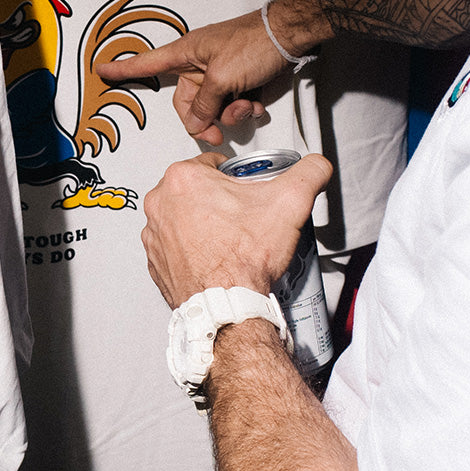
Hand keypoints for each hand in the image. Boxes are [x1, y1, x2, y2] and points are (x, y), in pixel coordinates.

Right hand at [97, 8, 288, 145]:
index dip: (123, 69)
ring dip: (228, 114)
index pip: (147, 64)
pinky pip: (231, 105)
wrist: (290, 37)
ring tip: (245, 106)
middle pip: (187, 103)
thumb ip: (204, 103)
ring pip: (212, 108)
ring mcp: (220, 74)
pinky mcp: (239, 82)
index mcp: (186, 54)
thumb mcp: (222, 78)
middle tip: (214, 136)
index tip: (101, 70)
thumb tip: (197, 121)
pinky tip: (255, 103)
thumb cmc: (253, 44)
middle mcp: (199, 65)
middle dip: (201, 120)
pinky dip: (243, 109)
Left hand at [141, 151, 333, 308]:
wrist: (226, 306)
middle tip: (241, 220)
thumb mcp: (290, 202)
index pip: (214, 164)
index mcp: (183, 178)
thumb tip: (316, 166)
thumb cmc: (245, 258)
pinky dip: (190, 249)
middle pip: (197, 190)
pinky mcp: (154, 261)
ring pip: (183, 216)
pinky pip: (174, 245)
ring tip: (228, 240)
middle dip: (218, 201)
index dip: (236, 179)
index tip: (247, 195)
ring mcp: (153, 234)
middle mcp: (160, 203)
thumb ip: (309, 173)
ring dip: (202, 223)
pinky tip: (212, 257)